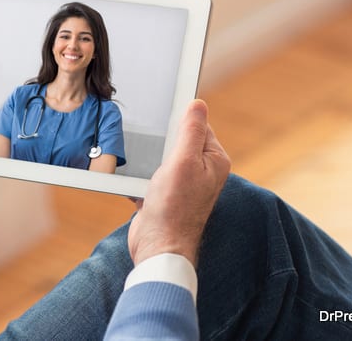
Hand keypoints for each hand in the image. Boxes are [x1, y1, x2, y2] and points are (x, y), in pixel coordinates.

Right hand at [127, 99, 230, 266]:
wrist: (157, 247)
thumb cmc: (173, 208)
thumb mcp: (183, 161)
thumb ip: (191, 131)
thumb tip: (198, 103)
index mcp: (214, 160)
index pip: (198, 126)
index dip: (179, 124)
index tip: (164, 129)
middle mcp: (202, 171)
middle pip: (177, 141)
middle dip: (160, 144)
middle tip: (154, 154)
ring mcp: (183, 184)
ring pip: (161, 158)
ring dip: (148, 161)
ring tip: (146, 174)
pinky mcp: (165, 195)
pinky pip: (150, 175)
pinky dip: (140, 178)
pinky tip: (137, 186)